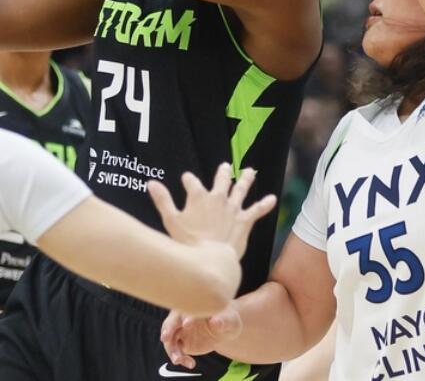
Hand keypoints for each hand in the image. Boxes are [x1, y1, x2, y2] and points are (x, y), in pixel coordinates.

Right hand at [149, 162, 276, 259]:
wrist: (211, 259)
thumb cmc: (188, 243)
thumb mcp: (170, 220)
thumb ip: (162, 200)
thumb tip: (151, 183)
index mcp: (198, 196)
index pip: (192, 182)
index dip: (188, 180)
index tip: (187, 179)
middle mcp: (217, 198)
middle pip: (221, 180)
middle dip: (223, 173)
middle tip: (225, 166)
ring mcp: (232, 209)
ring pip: (240, 189)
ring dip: (245, 180)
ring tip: (250, 171)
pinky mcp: (244, 221)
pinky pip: (256, 210)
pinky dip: (265, 204)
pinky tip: (273, 199)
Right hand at [160, 305, 242, 369]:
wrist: (224, 329)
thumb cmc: (227, 319)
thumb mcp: (229, 320)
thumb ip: (222, 321)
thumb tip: (216, 322)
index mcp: (193, 307)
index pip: (187, 310)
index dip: (186, 316)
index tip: (187, 324)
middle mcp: (183, 317)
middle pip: (171, 322)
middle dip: (167, 329)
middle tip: (165, 338)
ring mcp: (180, 330)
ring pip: (170, 339)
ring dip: (172, 350)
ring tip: (179, 360)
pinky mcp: (182, 342)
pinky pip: (176, 350)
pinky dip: (180, 358)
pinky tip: (191, 364)